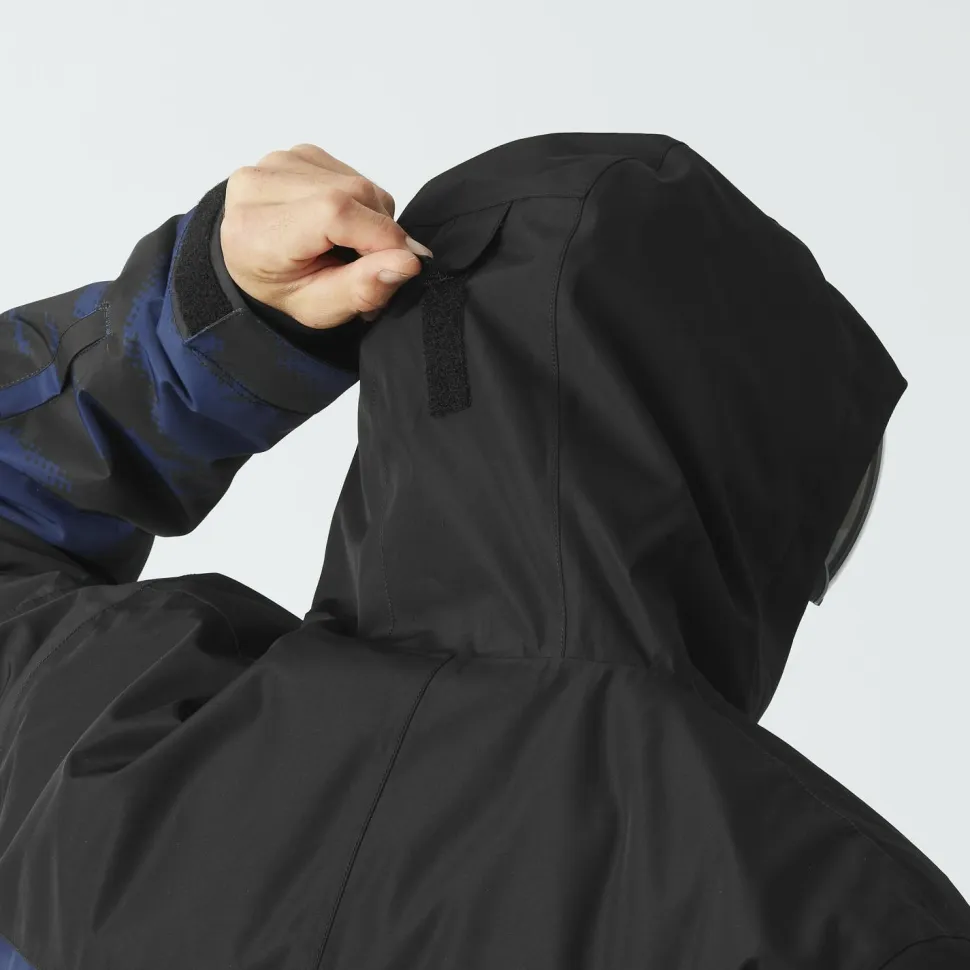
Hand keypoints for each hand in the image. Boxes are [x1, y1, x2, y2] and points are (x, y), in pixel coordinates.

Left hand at [220, 143, 432, 329]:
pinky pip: (355, 176)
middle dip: (381, 233)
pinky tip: (343, 226)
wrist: (255, 261)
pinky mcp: (300, 154)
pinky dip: (363, 205)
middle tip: (373, 267)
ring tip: (352, 249)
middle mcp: (262, 186)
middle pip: (354, 194)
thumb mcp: (320, 308)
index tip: (406, 261)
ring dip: (373, 220)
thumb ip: (362, 289)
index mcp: (257, 230)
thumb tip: (406, 261)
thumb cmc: (285, 286)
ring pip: (359, 184)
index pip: (334, 212)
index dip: (381, 235)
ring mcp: (280, 163)